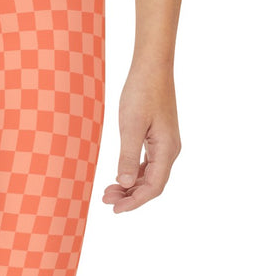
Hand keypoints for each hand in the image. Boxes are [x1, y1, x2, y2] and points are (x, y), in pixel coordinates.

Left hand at [102, 63, 180, 212]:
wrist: (152, 66)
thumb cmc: (142, 91)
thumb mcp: (131, 125)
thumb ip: (128, 156)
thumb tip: (126, 183)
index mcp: (167, 150)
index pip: (153, 187)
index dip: (135, 202)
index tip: (115, 209)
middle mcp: (170, 150)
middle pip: (152, 185)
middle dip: (130, 196)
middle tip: (105, 200)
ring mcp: (165, 145)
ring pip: (149, 176)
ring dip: (130, 186)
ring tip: (108, 191)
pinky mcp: (158, 138)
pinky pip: (148, 164)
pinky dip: (134, 174)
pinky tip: (120, 177)